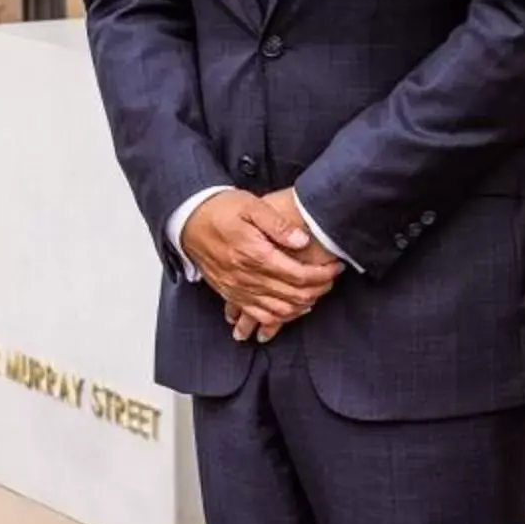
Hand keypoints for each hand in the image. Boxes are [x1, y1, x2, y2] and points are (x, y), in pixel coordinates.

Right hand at [180, 190, 337, 331]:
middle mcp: (246, 277)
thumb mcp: (251, 206)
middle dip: (318, 289)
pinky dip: (279, 318)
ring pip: (278, 310)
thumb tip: (302, 240)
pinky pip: (258, 315)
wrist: (188, 220)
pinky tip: (291, 309)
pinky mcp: (230, 294)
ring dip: (302, 305)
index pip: (298, 275)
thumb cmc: (221, 210)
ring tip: (317, 292)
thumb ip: (278, 224)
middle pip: (292, 295)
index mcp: (254, 254)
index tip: (335, 266)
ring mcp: (238, 289)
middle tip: (331, 279)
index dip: (322, 274)